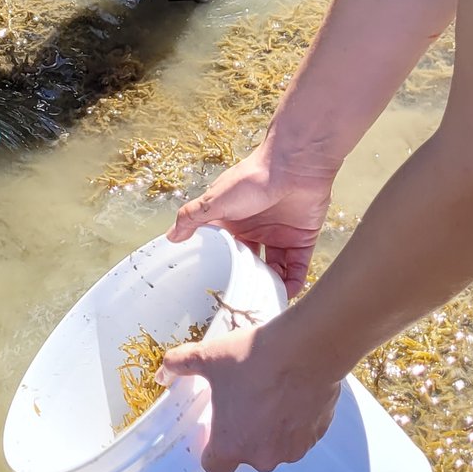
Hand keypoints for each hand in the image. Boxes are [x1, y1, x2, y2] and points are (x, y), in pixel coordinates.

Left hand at [158, 314, 342, 471]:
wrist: (306, 349)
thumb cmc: (255, 358)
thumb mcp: (208, 357)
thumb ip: (180, 365)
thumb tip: (164, 370)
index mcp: (232, 444)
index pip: (215, 468)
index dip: (212, 451)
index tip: (214, 429)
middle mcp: (264, 455)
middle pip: (248, 455)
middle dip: (246, 434)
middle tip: (245, 402)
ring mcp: (293, 447)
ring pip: (277, 446)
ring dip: (273, 428)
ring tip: (271, 392)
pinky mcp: (317, 434)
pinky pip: (301, 434)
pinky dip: (295, 419)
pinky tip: (292, 392)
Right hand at [165, 141, 335, 296]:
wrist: (294, 165)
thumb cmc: (252, 179)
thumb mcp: (215, 200)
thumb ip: (192, 217)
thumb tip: (170, 237)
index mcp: (234, 223)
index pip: (225, 251)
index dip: (222, 269)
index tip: (215, 291)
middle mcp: (256, 231)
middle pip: (251, 265)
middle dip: (248, 283)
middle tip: (242, 306)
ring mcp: (280, 236)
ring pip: (275, 270)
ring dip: (271, 287)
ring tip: (265, 305)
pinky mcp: (302, 240)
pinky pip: (298, 268)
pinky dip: (294, 283)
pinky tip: (287, 295)